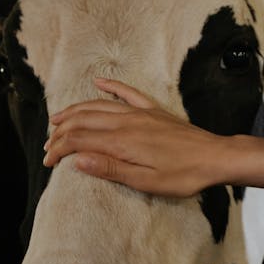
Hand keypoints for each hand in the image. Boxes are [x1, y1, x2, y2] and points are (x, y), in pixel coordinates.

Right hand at [44, 78, 263, 195]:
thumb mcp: (146, 181)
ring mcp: (140, 113)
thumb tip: (79, 160)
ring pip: (99, 105)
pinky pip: (127, 93)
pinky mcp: (153, 111)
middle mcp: (127, 122)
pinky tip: (99, 82)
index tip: (49, 161)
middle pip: (84, 121)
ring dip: (76, 110)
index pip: (80, 140)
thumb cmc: (183, 175)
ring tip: (58, 117)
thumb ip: (111, 169)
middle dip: (61, 131)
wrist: (215, 157)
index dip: (60, 149)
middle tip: (48, 144)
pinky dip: (111, 86)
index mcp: (123, 141)